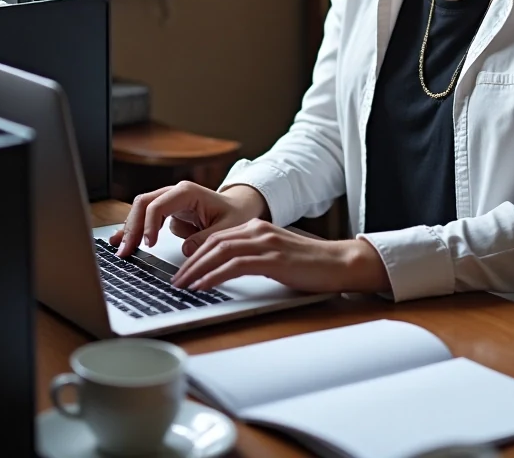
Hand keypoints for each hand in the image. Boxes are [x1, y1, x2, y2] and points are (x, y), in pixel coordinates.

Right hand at [109, 181, 268, 257]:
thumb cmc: (236, 214)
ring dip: (129, 229)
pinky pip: (145, 218)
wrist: (240, 208)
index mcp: (188, 192)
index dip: (150, 224)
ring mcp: (169, 201)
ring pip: (140, 210)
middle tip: (125, 250)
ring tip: (119, 248)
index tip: (149, 244)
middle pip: (143, 204)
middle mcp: (175, 193)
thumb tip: (186, 250)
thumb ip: (207, 238)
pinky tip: (122, 241)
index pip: (159, 205)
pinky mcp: (167, 212)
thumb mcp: (228, 227)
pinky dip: (135, 229)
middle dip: (132, 227)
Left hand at [170, 220, 390, 294]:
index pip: (216, 238)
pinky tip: (203, 286)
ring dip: (197, 270)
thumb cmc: (309, 265)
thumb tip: (225, 272)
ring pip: (220, 251)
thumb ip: (252, 258)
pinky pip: (235, 265)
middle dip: (190, 262)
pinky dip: (215, 275)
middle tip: (175, 281)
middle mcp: (258, 230)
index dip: (195, 254)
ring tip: (182, 285)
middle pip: (213, 243)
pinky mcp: (273, 259)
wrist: (339, 263)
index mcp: (257, 228)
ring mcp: (266, 243)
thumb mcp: (275, 257)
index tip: (181, 271)